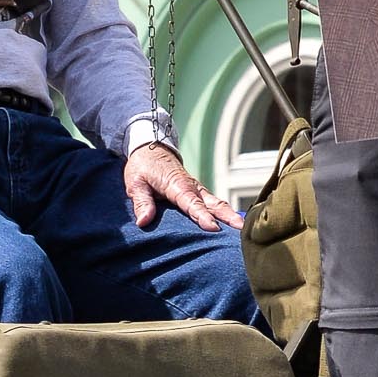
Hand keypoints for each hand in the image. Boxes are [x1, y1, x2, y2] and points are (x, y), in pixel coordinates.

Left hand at [123, 142, 241, 233]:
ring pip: (216, 202)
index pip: (191, 203)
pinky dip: (224, 211)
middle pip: (212, 203)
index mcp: (176, 185)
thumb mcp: (135, 183)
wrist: (150, 147)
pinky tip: (232, 221)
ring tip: (242, 228)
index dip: (202, 216)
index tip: (213, 227)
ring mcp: (196, 189)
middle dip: (227, 216)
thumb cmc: (142, 166)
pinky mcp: (197, 191)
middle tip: (240, 229)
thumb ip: (142, 202)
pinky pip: (213, 201)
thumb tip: (144, 221)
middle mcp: (191, 187)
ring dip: (229, 214)